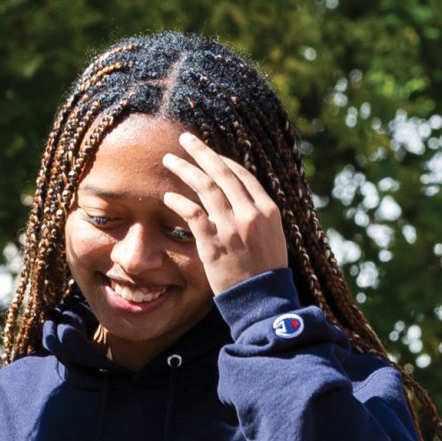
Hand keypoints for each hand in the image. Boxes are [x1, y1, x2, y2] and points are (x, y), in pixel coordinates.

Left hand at [158, 131, 290, 296]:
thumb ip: (258, 216)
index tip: (208, 155)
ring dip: (185, 168)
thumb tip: (241, 199)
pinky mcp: (214, 243)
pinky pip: (193, 213)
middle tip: (185, 139)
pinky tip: (168, 195)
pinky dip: (179, 201)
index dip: (223, 161)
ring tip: (169, 159)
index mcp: (268, 210)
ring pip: (206, 186)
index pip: (242, 175)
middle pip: (223, 172)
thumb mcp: (273, 238)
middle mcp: (251, 214)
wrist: (263, 301)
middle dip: (202, 151)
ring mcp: (232, 227)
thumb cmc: (265, 272)